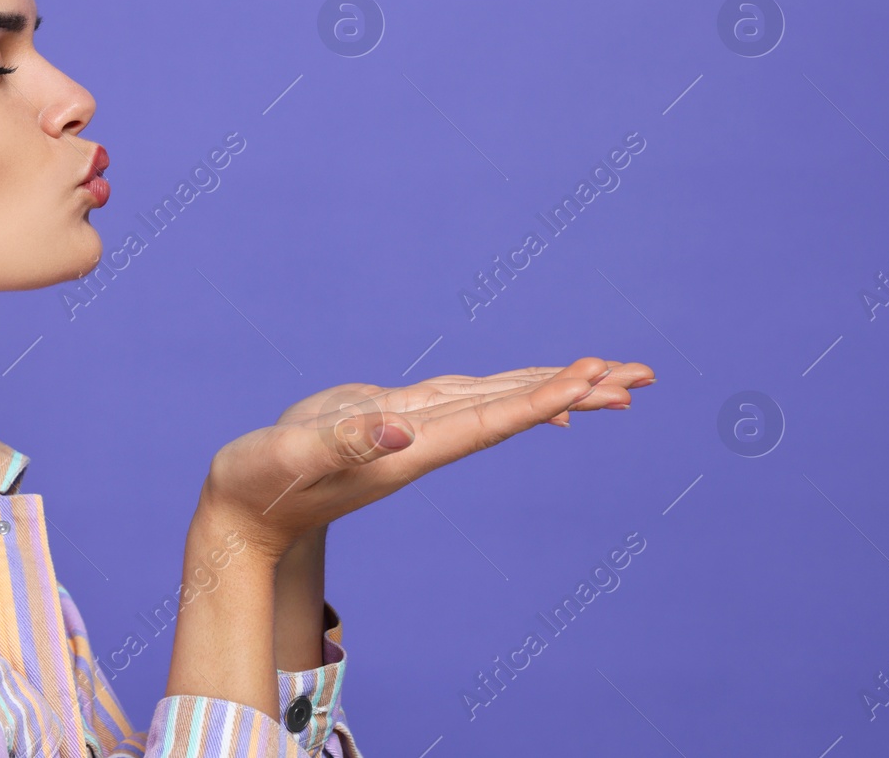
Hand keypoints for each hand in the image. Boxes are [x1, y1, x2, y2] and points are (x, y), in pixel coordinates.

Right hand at [200, 357, 653, 558]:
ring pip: (500, 403)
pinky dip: (512, 394)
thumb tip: (401, 429)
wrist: (245, 514)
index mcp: (408, 450)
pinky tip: (540, 396)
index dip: (543, 398)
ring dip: (558, 389)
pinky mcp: (396, 418)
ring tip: (615, 378)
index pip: (489, 421)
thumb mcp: (294, 457)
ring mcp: (414, 431)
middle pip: (516, 413)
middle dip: (578, 391)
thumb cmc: (260, 485)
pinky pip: (472, 403)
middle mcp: (424, 442)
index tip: (595, 377)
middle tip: (642, 374)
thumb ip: (343, 442)